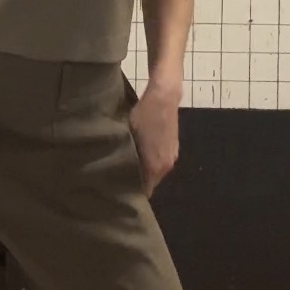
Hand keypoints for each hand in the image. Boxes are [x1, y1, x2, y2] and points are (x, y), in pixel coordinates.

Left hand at [127, 82, 179, 197]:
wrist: (164, 96)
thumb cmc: (143, 116)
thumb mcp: (128, 137)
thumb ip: (125, 159)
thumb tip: (115, 172)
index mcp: (155, 167)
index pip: (144, 192)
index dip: (132, 193)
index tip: (118, 191)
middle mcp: (166, 166)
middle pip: (151, 183)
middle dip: (138, 182)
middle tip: (118, 177)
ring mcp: (172, 156)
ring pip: (156, 172)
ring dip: (144, 171)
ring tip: (127, 163)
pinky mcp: (174, 147)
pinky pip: (160, 162)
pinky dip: (151, 161)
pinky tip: (141, 151)